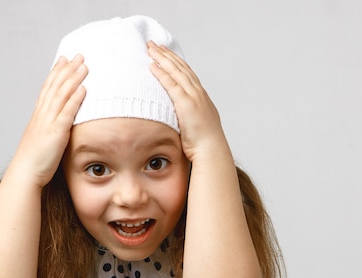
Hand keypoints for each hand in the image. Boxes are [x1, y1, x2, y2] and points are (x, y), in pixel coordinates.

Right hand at [13, 55, 87, 186]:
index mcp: (38, 116)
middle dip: (67, 70)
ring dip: (73, 79)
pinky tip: (83, 89)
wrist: (25, 173)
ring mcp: (48, 123)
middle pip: (55, 87)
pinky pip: (66, 113)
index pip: (48, 88)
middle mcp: (42, 115)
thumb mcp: (42, 140)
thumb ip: (49, 130)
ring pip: (61, 95)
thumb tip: (58, 127)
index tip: (64, 59)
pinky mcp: (56, 133)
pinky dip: (75, 99)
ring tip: (84, 66)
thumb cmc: (34, 161)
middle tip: (79, 55)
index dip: (56, 72)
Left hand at [147, 41, 225, 161]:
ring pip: (176, 71)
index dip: (175, 61)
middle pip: (180, 67)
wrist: (211, 150)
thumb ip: (188, 116)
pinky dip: (162, 73)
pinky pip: (171, 84)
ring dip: (162, 58)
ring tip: (150, 49)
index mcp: (201, 97)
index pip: (187, 73)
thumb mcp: (195, 124)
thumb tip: (179, 119)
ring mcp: (193, 97)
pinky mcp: (186, 103)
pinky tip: (152, 66)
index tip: (164, 53)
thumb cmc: (203, 143)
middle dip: (166, 54)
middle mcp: (198, 93)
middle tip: (153, 44)